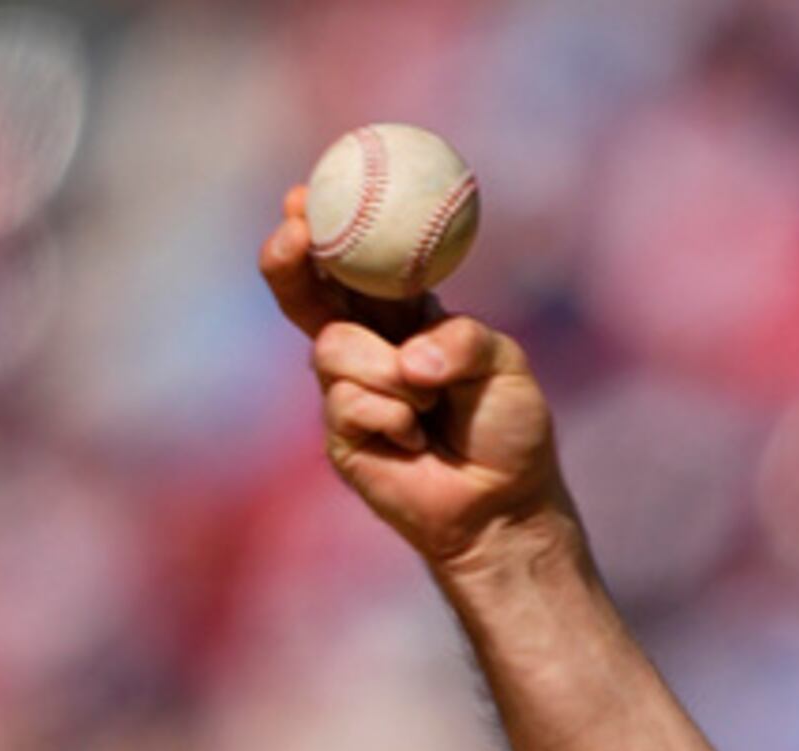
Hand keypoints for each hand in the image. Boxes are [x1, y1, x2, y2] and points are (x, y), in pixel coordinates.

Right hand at [257, 186, 567, 569]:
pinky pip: (347, 402)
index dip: (326, 230)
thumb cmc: (508, 428)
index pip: (354, 265)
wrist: (506, 504)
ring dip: (387, 372)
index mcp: (402, 317)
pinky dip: (391, 415)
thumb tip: (409, 361)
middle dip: (290, 262)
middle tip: (294, 236)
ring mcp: (347, 390)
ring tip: (430, 403)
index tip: (303, 197)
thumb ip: (463, 341)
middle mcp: (367, 346)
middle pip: (306, 295)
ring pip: (333, 349)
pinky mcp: (340, 434)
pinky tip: (415, 439)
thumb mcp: (504, 365)